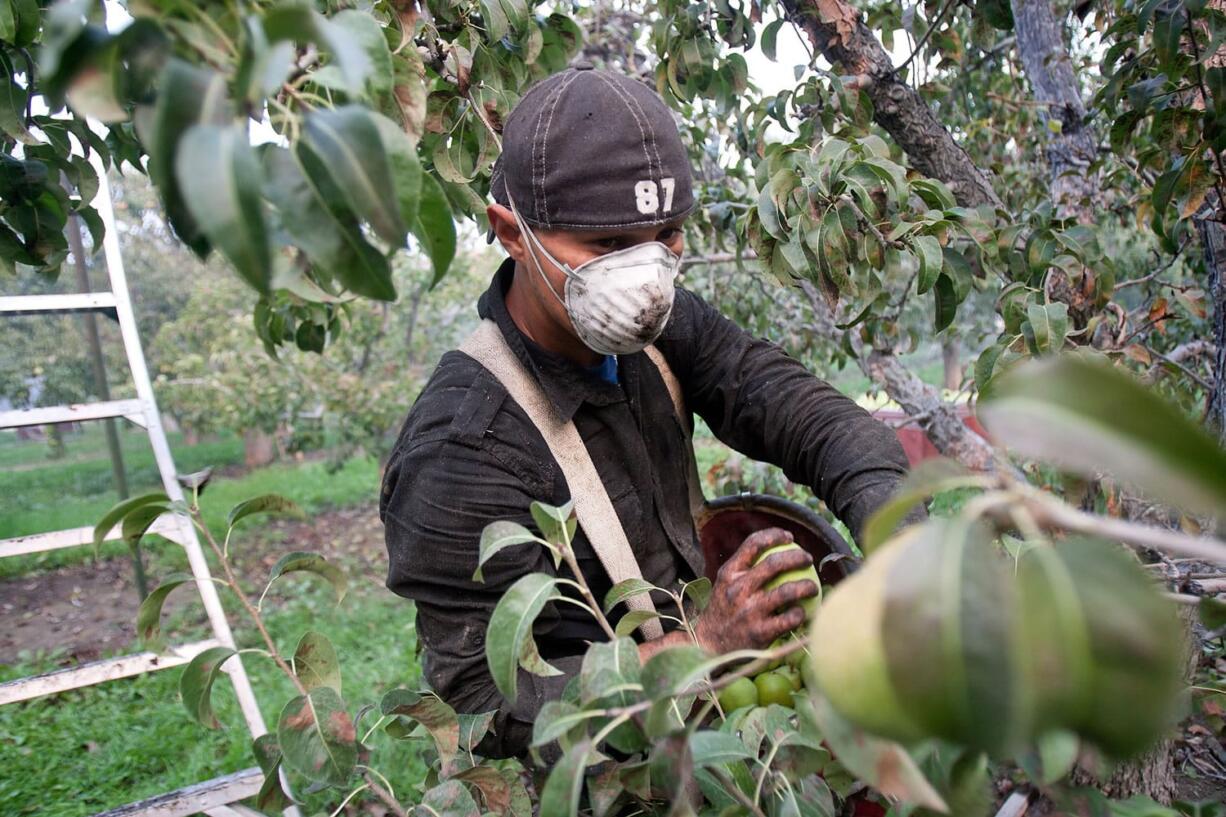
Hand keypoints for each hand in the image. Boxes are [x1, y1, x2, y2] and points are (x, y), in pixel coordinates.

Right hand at [692, 527, 817, 654]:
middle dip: (797, 557)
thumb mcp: (724, 584)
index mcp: (729, 574)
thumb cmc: (723, 611)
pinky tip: (803, 613)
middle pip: (774, 564)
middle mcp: (738, 589)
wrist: (709, 646)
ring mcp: (749, 611)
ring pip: (787, 591)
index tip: (789, 537)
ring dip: (806, 586)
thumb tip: (775, 548)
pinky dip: (800, 614)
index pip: (753, 544)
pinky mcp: (760, 632)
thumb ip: (744, 568)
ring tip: (813, 587)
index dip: (774, 536)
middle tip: (808, 559)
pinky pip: (789, 619)